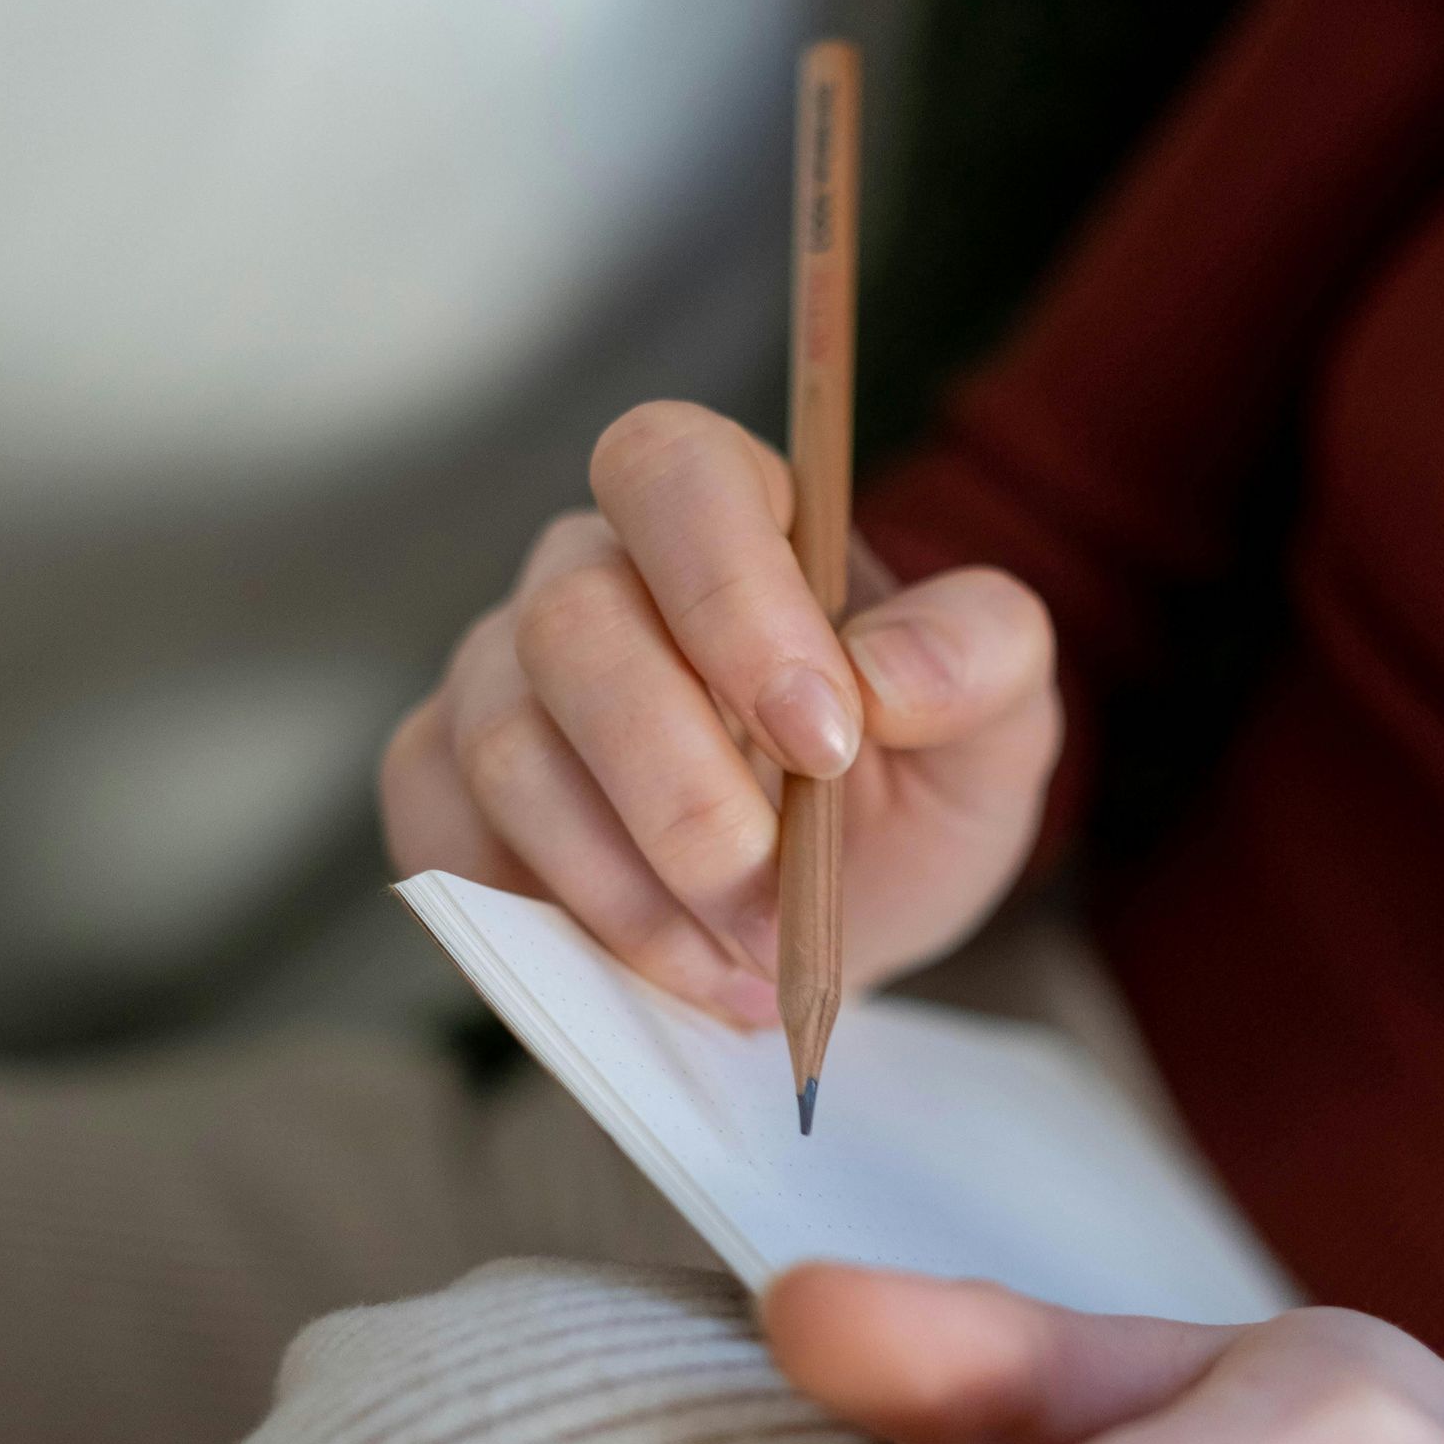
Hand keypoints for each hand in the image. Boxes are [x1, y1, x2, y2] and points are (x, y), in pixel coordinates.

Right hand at [381, 403, 1060, 1022]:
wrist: (836, 902)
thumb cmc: (903, 782)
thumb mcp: (999, 725)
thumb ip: (985, 659)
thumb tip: (888, 674)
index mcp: (727, 509)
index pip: (673, 473)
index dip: (730, 600)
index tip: (823, 741)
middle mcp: (589, 570)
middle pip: (573, 626)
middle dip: (682, 792)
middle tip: (776, 910)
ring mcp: (499, 674)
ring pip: (507, 747)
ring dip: (627, 885)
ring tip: (740, 969)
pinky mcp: (444, 783)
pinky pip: (445, 837)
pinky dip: (551, 924)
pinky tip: (659, 969)